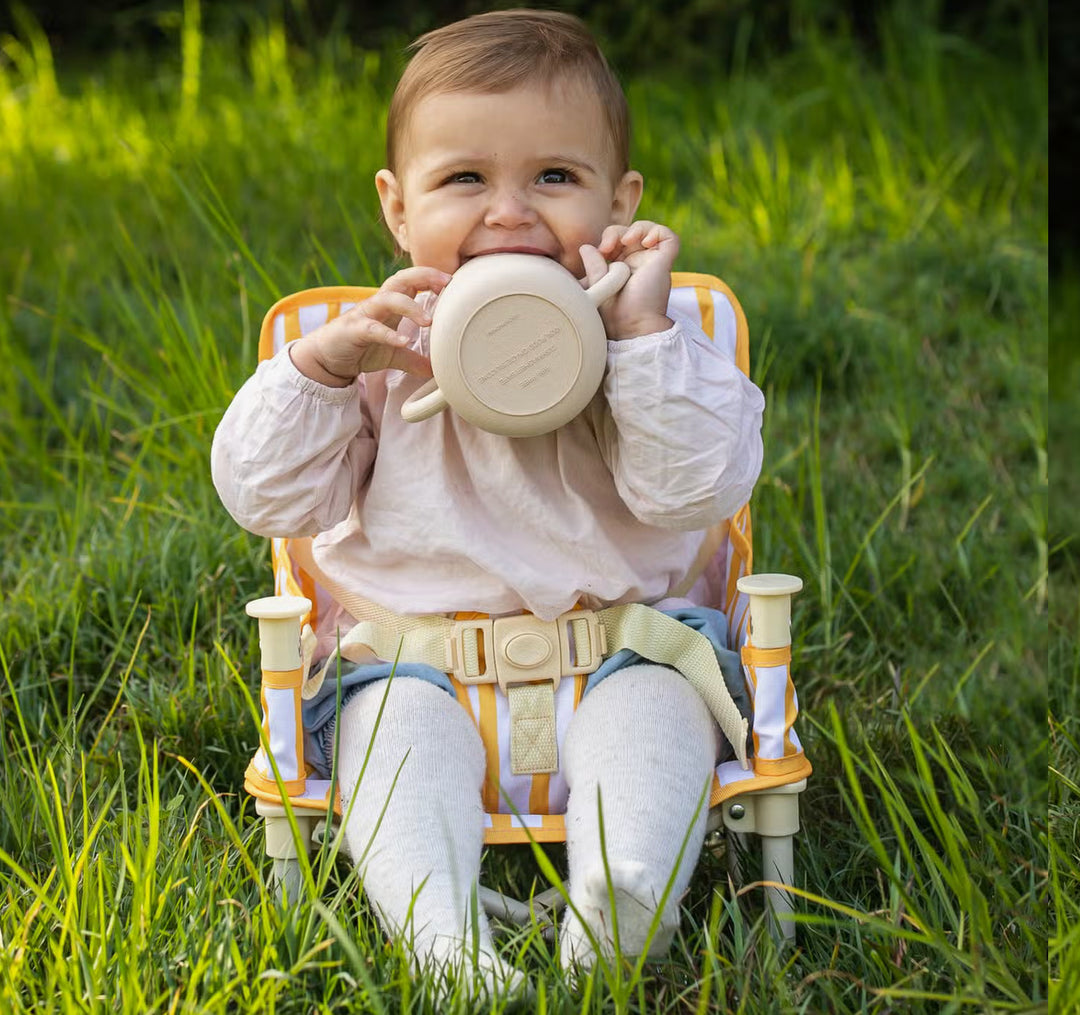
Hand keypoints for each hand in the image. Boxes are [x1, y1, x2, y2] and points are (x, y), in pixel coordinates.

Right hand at [289, 266, 451, 385]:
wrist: (328, 358)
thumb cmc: (361, 348)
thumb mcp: (393, 354)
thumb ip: (414, 359)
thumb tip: (437, 371)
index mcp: (391, 304)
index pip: (412, 281)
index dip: (431, 277)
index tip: (453, 282)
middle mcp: (379, 304)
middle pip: (401, 278)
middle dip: (424, 276)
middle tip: (446, 285)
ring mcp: (365, 315)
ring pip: (388, 299)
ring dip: (410, 306)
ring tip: (428, 321)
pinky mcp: (353, 331)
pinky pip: (372, 328)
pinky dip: (389, 334)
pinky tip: (404, 341)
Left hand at [580, 221, 678, 339]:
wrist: (631, 327)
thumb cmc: (614, 313)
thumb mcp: (599, 285)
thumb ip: (594, 266)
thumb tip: (585, 247)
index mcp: (622, 267)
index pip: (617, 240)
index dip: (608, 237)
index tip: (600, 251)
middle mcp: (638, 262)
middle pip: (631, 232)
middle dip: (616, 231)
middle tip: (607, 247)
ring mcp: (652, 262)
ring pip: (650, 230)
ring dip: (637, 227)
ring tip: (627, 240)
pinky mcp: (664, 262)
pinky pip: (669, 237)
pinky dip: (658, 232)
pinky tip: (646, 241)